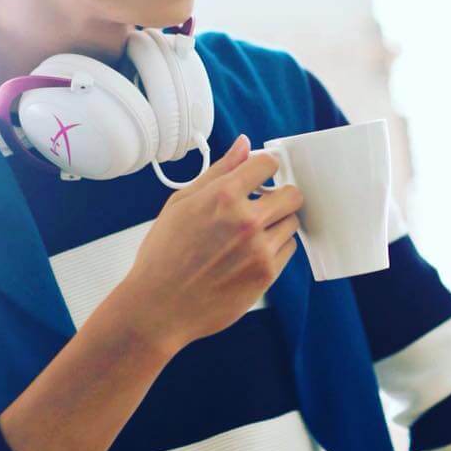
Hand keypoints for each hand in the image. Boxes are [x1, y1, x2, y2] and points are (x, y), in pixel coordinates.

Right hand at [119, 134, 303, 355]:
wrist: (158, 306)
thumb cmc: (164, 254)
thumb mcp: (182, 202)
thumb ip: (218, 171)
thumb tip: (243, 144)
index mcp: (224, 196)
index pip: (268, 164)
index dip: (265, 166)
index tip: (261, 174)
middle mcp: (247, 220)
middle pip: (292, 194)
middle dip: (280, 194)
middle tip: (264, 203)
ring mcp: (260, 249)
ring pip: (292, 222)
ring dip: (278, 222)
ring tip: (253, 232)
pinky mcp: (266, 274)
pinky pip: (289, 249)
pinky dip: (276, 247)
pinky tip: (252, 251)